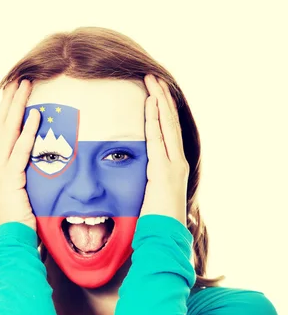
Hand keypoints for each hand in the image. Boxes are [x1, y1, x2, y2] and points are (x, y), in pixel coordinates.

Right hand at [0, 79, 39, 231]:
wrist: (11, 240)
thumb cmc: (21, 221)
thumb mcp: (24, 192)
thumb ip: (30, 175)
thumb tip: (45, 163)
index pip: (4, 132)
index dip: (9, 111)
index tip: (15, 92)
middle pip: (4, 125)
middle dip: (11, 101)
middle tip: (18, 78)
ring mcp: (1, 171)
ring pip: (10, 131)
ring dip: (18, 107)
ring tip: (25, 85)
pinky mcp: (10, 179)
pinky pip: (21, 150)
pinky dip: (28, 132)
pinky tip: (34, 115)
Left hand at [139, 74, 188, 227]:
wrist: (164, 237)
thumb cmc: (156, 223)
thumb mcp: (150, 198)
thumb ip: (146, 184)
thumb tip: (137, 180)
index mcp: (173, 167)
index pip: (168, 132)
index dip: (162, 111)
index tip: (154, 93)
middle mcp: (177, 162)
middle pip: (170, 122)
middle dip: (161, 98)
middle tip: (152, 76)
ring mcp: (174, 165)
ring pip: (167, 125)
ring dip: (159, 101)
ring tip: (153, 80)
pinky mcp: (165, 170)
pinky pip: (158, 138)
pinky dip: (155, 118)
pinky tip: (151, 102)